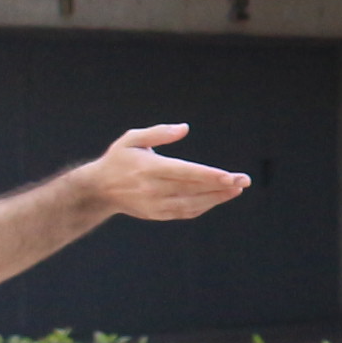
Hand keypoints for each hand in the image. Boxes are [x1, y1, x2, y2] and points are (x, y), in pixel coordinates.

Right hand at [84, 125, 251, 221]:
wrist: (98, 190)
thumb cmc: (118, 159)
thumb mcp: (132, 139)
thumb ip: (159, 133)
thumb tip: (185, 128)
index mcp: (149, 168)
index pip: (185, 172)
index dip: (209, 175)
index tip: (229, 176)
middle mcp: (153, 189)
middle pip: (193, 189)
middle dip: (221, 186)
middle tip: (243, 181)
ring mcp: (155, 205)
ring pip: (192, 204)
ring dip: (216, 198)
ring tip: (236, 190)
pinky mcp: (156, 214)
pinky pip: (185, 212)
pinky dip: (203, 206)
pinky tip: (217, 198)